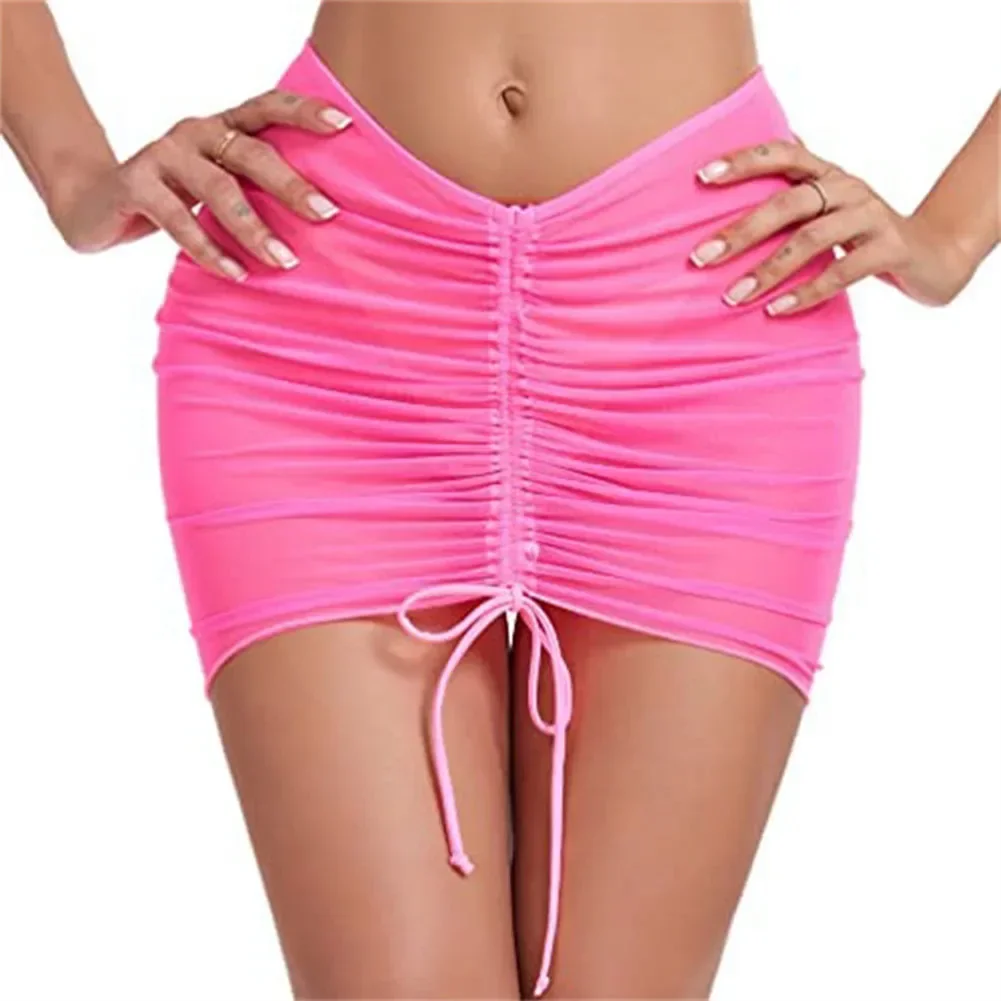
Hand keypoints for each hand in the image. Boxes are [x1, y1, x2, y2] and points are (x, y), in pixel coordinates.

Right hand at [50, 89, 352, 280]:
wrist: (94, 203)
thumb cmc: (175, 197)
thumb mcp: (217, 185)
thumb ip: (255, 189)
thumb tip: (326, 222)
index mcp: (221, 127)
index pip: (266, 108)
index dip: (303, 112)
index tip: (344, 126)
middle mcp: (195, 132)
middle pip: (251, 153)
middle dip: (291, 184)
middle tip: (327, 213)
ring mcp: (163, 155)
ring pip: (219, 190)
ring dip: (254, 228)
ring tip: (284, 261)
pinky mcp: (136, 185)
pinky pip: (179, 221)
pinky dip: (211, 250)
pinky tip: (237, 273)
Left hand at [688, 137, 975, 313]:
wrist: (933, 254)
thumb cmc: (861, 233)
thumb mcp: (827, 209)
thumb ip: (790, 197)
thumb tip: (728, 186)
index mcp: (827, 174)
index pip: (783, 154)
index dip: (743, 161)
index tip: (701, 177)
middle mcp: (848, 187)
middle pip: (788, 203)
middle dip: (741, 232)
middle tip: (700, 257)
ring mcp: (872, 216)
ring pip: (811, 240)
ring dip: (767, 271)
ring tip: (732, 297)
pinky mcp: (890, 249)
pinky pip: (842, 272)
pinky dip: (806, 293)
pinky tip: (776, 311)